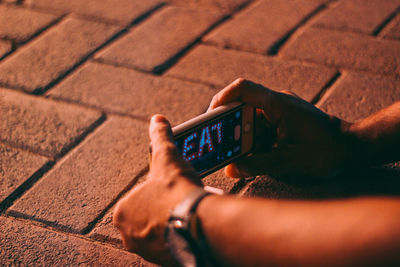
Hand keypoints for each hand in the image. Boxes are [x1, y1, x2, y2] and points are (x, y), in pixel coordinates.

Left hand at [113, 115, 201, 263]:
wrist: (198, 222)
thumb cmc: (176, 192)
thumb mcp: (167, 158)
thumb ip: (160, 138)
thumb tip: (157, 120)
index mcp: (122, 212)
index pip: (138, 200)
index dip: (156, 193)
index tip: (169, 191)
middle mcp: (129, 235)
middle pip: (148, 217)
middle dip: (162, 210)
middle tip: (178, 203)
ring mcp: (146, 250)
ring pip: (159, 232)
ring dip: (170, 224)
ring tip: (186, 214)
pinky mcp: (164, 260)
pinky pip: (170, 246)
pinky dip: (178, 238)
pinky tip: (189, 228)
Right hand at [209, 78, 351, 178]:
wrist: (351, 148)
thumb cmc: (325, 151)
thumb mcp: (288, 161)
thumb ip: (257, 165)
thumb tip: (231, 169)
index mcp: (278, 105)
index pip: (242, 89)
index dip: (221, 99)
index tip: (210, 117)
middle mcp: (277, 103)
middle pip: (242, 106)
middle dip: (230, 128)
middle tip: (223, 146)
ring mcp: (280, 111)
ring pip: (250, 119)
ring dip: (243, 137)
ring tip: (243, 156)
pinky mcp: (282, 120)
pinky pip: (260, 126)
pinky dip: (254, 140)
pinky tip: (257, 155)